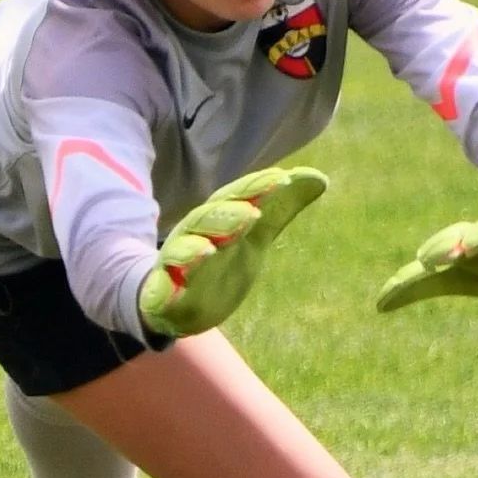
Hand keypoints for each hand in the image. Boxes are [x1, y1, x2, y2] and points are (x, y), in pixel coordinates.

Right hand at [139, 167, 327, 337]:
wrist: (175, 300)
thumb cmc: (219, 261)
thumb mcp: (254, 236)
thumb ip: (281, 209)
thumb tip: (319, 177)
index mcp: (217, 220)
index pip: (237, 199)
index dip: (257, 188)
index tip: (282, 180)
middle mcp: (194, 237)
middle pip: (207, 222)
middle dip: (226, 217)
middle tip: (251, 214)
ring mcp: (176, 266)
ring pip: (181, 254)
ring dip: (191, 251)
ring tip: (206, 250)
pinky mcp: (162, 296)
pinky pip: (158, 293)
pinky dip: (160, 292)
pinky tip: (165, 294)